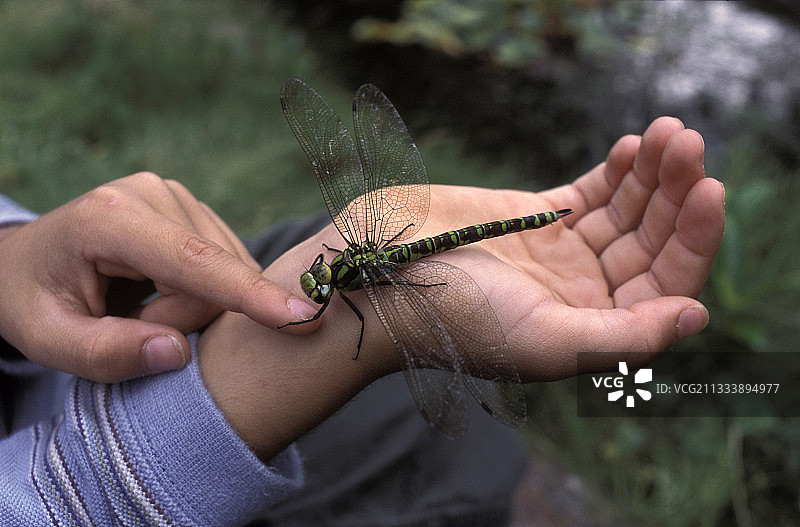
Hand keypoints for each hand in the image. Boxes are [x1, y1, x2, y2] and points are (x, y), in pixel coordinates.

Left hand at [0, 172, 319, 381]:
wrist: (27, 260)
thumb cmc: (33, 300)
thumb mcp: (47, 339)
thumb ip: (106, 352)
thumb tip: (177, 354)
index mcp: (110, 218)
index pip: (192, 261)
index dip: (246, 293)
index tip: (300, 314)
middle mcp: (154, 193)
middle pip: (211, 277)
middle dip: (181, 319)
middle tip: (129, 325)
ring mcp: (178, 196)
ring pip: (226, 273)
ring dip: (191, 308)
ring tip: (139, 307)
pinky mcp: (195, 209)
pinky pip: (227, 265)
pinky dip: (202, 293)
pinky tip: (162, 290)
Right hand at [420, 116, 724, 378]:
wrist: (383, 273)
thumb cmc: (457, 316)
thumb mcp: (544, 339)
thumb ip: (624, 339)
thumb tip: (696, 315)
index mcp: (593, 328)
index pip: (665, 285)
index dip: (694, 241)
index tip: (708, 190)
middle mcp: (584, 292)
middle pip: (650, 240)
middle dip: (674, 193)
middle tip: (688, 143)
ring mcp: (561, 252)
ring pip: (626, 211)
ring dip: (651, 174)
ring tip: (668, 133)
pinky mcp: (536, 217)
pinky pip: (590, 193)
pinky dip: (615, 171)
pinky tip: (632, 147)